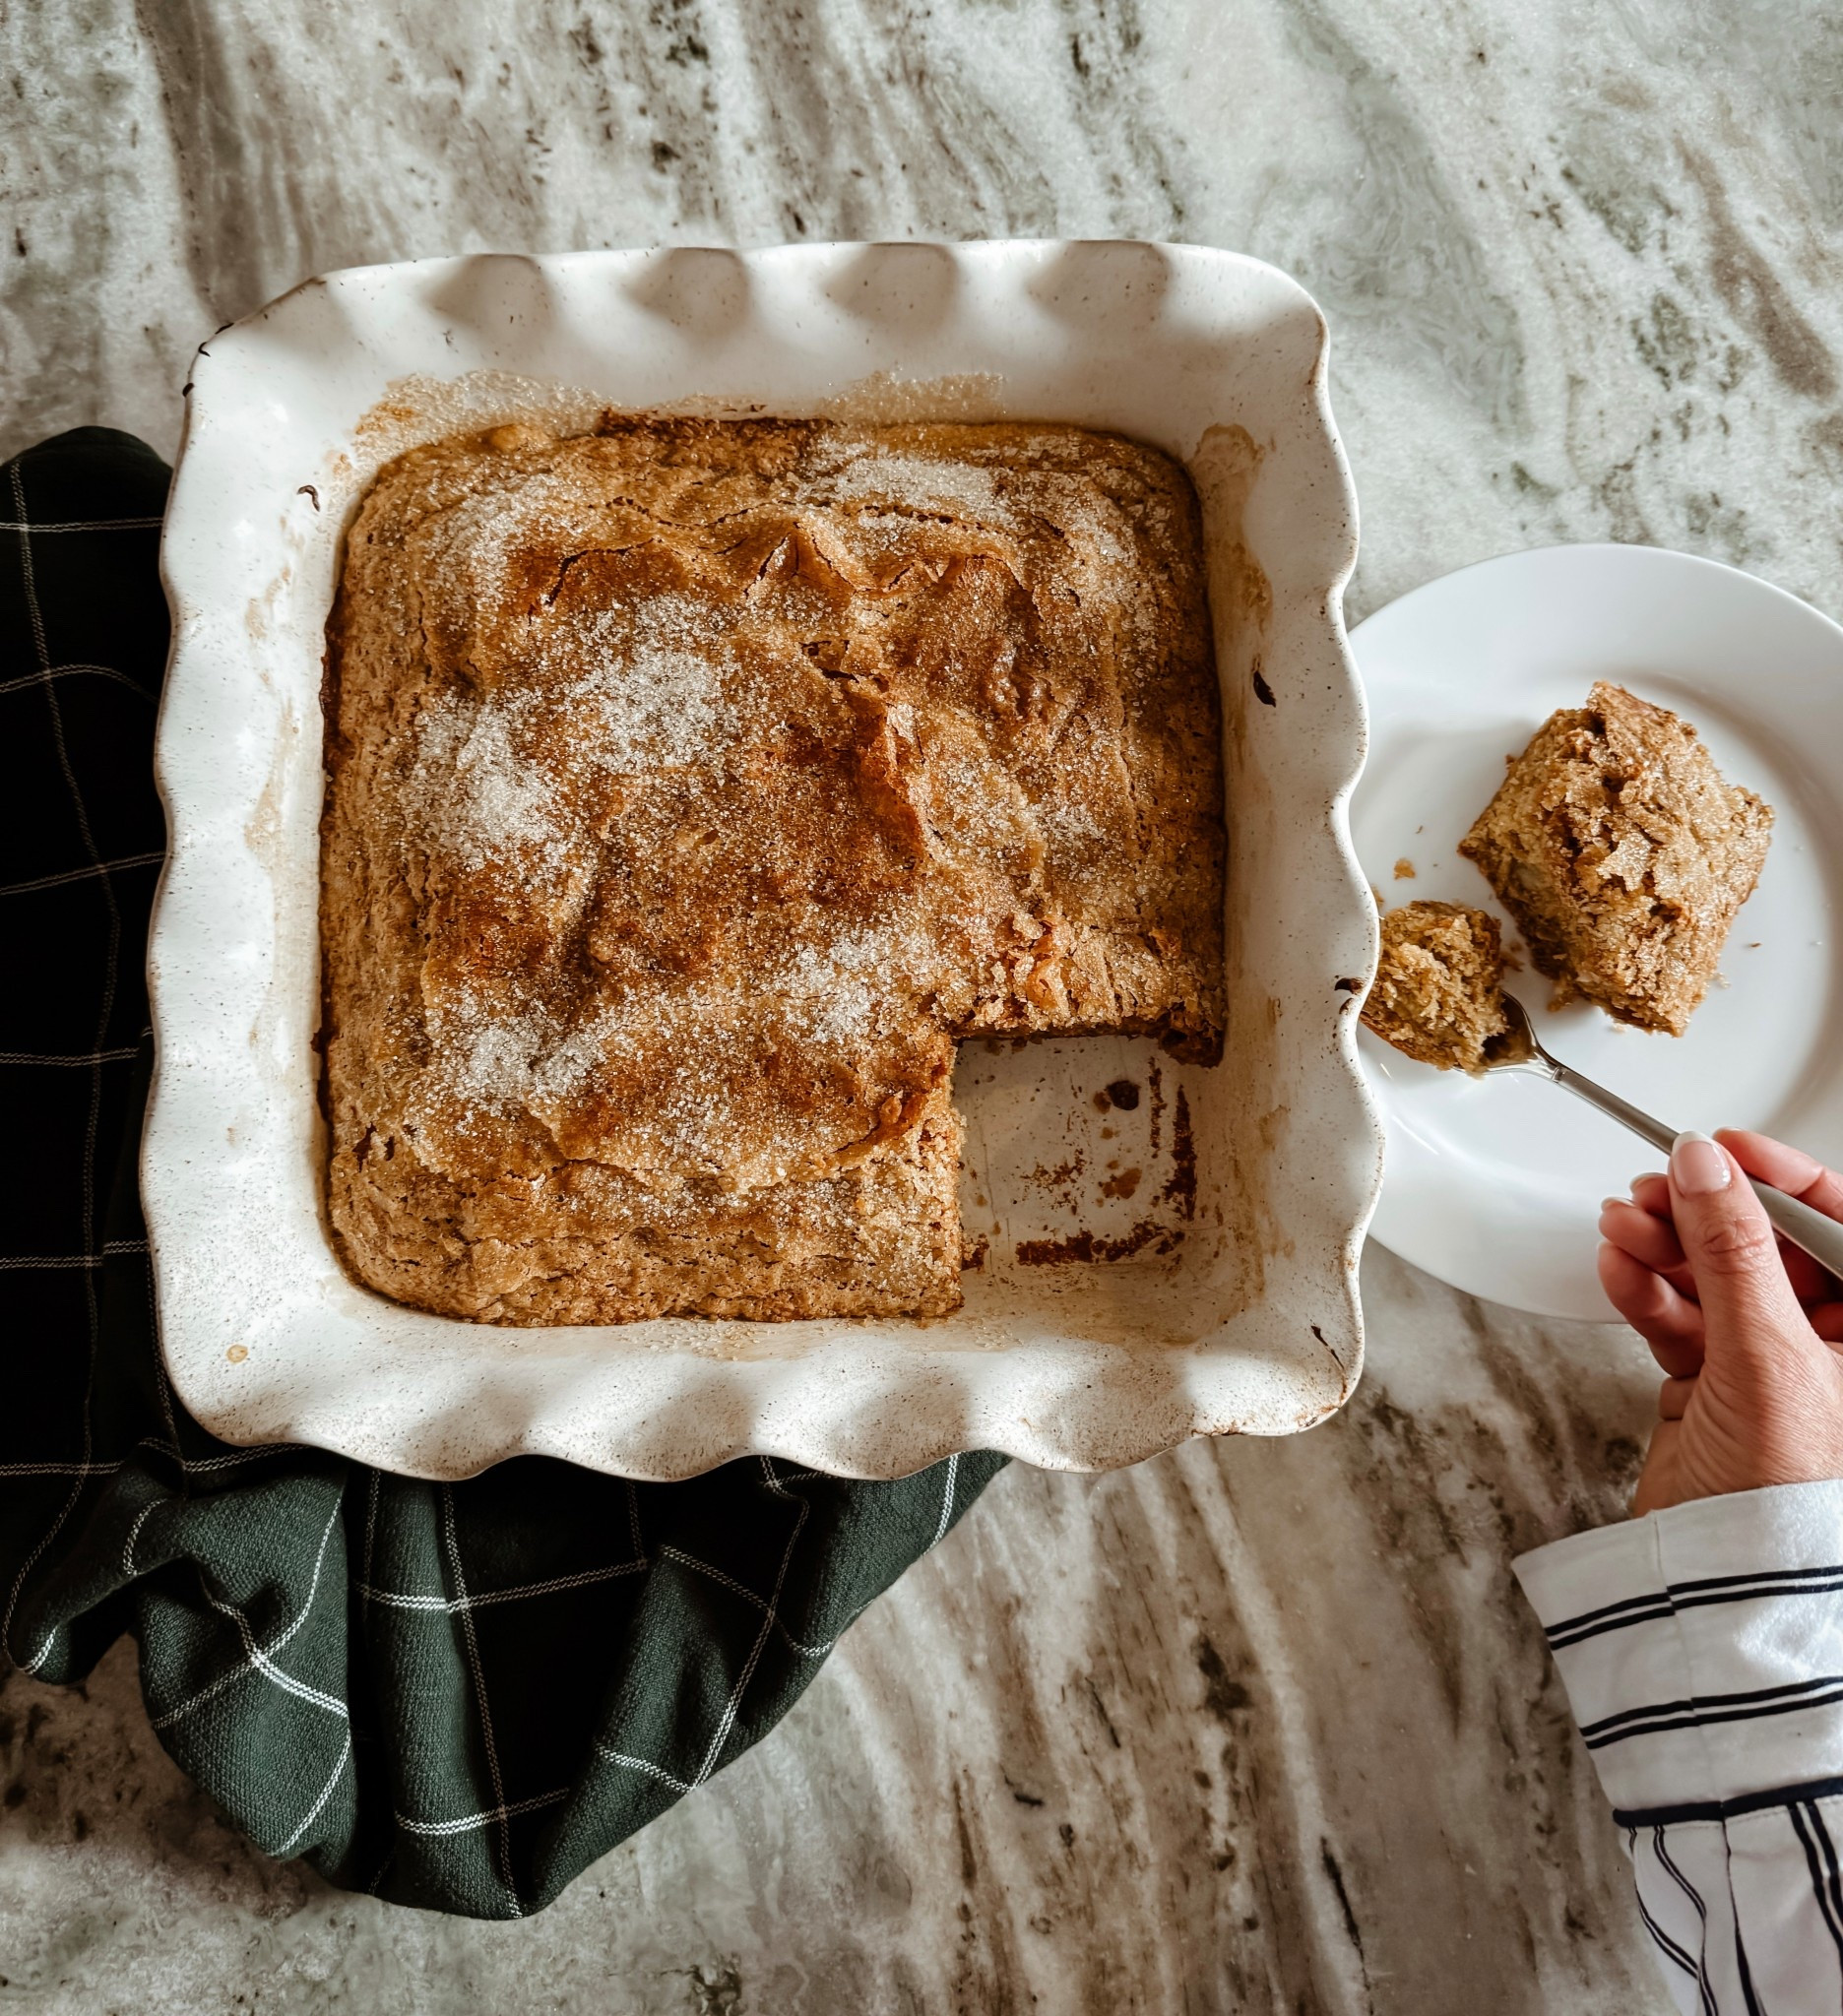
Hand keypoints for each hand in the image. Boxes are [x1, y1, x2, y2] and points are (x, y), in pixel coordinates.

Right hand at [1597, 1129, 1842, 1514]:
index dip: (1784, 1180)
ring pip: (1712, 1276)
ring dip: (1661, 1245)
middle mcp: (1829, 1347)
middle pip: (1766, 1246)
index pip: (1839, 1229)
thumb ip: (1731, 1250)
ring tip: (1623, 1226)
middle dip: (1705, 1212)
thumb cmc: (1789, 1497)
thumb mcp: (1766, 1353)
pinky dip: (1644, 1289)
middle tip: (1658, 1187)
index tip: (1727, 1148)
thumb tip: (1706, 1167)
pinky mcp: (1711, 1385)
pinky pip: (1676, 1315)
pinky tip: (1620, 1268)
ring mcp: (1767, 1366)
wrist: (1725, 1582)